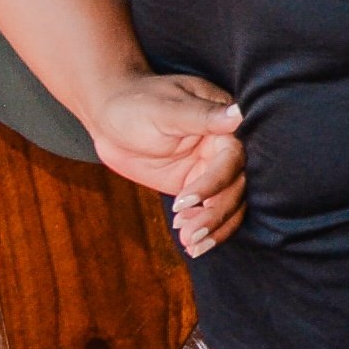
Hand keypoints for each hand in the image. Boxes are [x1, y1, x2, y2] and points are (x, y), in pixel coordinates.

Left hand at [87, 72, 249, 254]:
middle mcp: (223, 149)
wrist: (110, 116)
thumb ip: (202, 116)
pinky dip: (203, 228)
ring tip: (191, 245)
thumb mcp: (166, 108)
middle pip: (236, 186)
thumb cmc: (137, 103)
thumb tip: (239, 114)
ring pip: (228, 203)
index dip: (213, 183)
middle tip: (190, 236)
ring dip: (214, 227)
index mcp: (224, 125)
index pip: (232, 159)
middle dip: (215, 214)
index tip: (183, 202)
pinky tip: (187, 241)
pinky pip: (208, 210)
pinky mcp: (194, 186)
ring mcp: (209, 169)